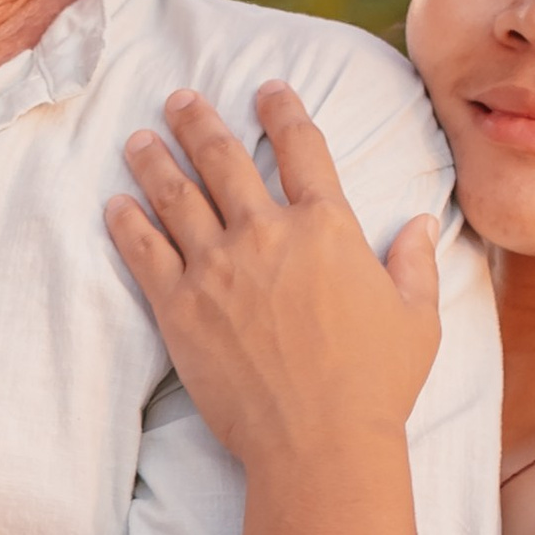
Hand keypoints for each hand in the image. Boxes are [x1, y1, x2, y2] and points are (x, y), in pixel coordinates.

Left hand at [105, 83, 440, 480]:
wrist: (319, 443)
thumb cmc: (375, 385)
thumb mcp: (416, 318)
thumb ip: (414, 263)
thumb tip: (420, 224)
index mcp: (328, 227)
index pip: (302, 149)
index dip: (283, 113)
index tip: (267, 90)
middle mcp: (267, 234)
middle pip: (224, 160)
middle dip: (198, 121)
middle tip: (179, 99)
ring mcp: (217, 268)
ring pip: (176, 196)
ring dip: (155, 161)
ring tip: (139, 139)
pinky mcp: (179, 307)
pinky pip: (144, 252)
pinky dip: (126, 223)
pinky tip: (114, 204)